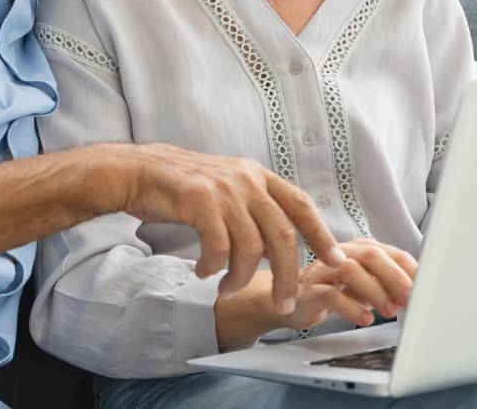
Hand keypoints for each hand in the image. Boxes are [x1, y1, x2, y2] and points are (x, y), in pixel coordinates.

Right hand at [109, 143, 346, 311]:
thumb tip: (277, 241)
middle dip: (286, 275)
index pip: (300, 206)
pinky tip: (204, 274)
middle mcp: (246, 180)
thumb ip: (253, 207)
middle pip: (282, 235)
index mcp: (257, 176)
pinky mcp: (200, 201)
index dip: (321, 235)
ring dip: (241, 277)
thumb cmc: (182, 188)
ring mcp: (224, 189)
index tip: (336, 261)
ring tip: (227, 289)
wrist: (139, 172)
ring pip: (251, 246)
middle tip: (284, 303)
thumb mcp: (227, 187)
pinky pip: (219, 247)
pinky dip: (215, 268)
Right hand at [280, 238, 417, 329]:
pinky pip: (331, 295)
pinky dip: (351, 308)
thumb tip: (416, 294)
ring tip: (389, 311)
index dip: (409, 268)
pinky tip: (365, 319)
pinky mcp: (309, 290)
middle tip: (409, 296)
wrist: (293, 300)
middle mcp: (341, 254)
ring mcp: (323, 270)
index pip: (390, 252)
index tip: (425, 286)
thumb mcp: (365, 285)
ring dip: (375, 291)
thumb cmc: (334, 290)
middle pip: (370, 255)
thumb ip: (388, 284)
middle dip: (393, 276)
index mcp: (359, 249)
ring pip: (351, 271)